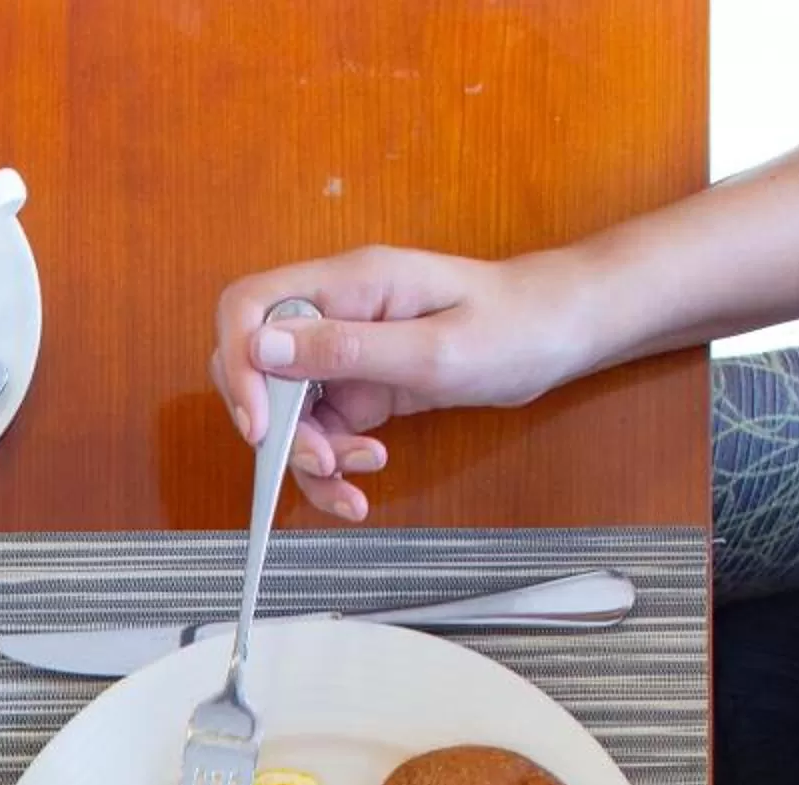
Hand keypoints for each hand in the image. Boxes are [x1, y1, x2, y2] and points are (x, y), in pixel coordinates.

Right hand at [209, 245, 598, 519]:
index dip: (236, 365)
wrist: (561, 332)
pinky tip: (359, 486)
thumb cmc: (514, 326)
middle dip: (277, 427)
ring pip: (288, 411)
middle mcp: (337, 312)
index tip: (262, 425)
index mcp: (349, 283)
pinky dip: (331, 465)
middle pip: (257, 366)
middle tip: (322, 461)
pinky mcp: (362, 385)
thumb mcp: (433, 348)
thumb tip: (261, 348)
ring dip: (308, 455)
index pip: (249, 307)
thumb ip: (346, 348)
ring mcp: (347, 350)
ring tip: (357, 475)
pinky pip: (323, 430)